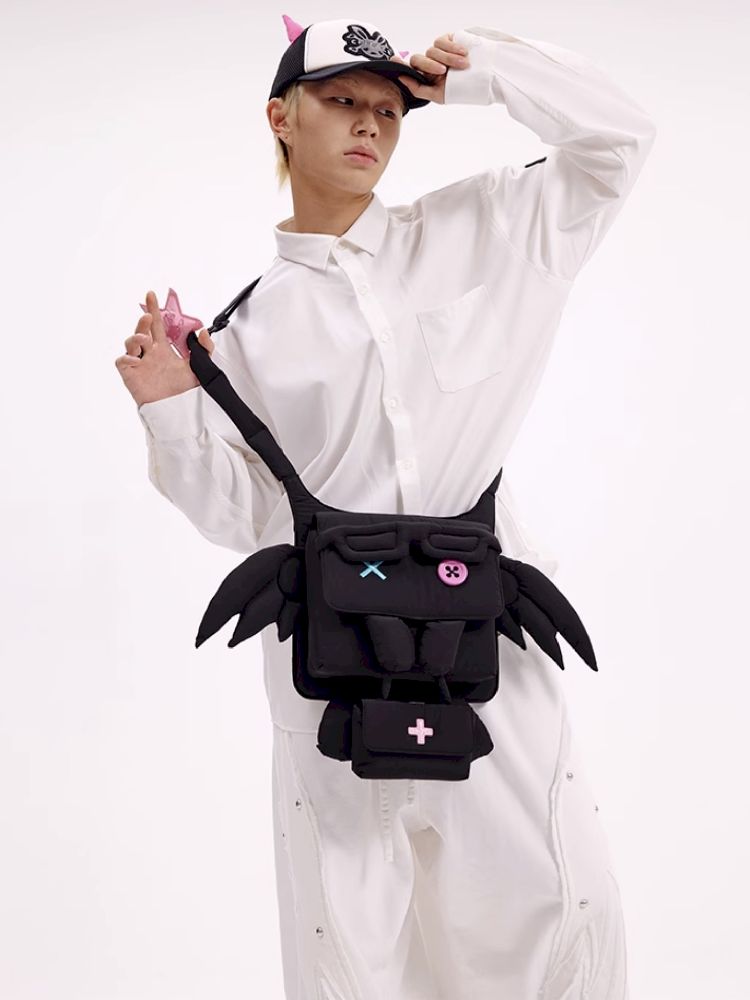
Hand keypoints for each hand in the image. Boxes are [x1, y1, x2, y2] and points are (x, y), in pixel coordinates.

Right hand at [114, 290, 214, 406]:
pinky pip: (123, 361)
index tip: (152, 295)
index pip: (158, 326)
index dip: (154, 310)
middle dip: (144, 321)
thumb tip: (203, 332)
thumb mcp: (200, 369)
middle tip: (149, 317)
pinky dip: (127, 357)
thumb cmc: (185, 393)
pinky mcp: (132, 375)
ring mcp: (140, 365)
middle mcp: (150, 355)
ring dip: (136, 337)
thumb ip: (205, 350)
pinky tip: (136, 358)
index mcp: (163, 351)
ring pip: (130, 343)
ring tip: (145, 340)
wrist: (179, 413)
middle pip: (142, 331)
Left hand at [394, 33, 470, 105]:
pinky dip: (452, 48)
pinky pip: (442, 41)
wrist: (483, 79)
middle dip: (430, 66)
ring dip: (447, 59)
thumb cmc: (461, 90)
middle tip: (444, 72)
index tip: (393, 60)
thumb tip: (402, 79)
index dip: (400, 63)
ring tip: (463, 65)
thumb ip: (419, 89)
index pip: (409, 68)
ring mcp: (439, 52)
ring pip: (432, 51)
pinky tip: (463, 54)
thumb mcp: (438, 96)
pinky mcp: (448, 40)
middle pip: (418, 59)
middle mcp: (430, 63)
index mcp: (426, 77)